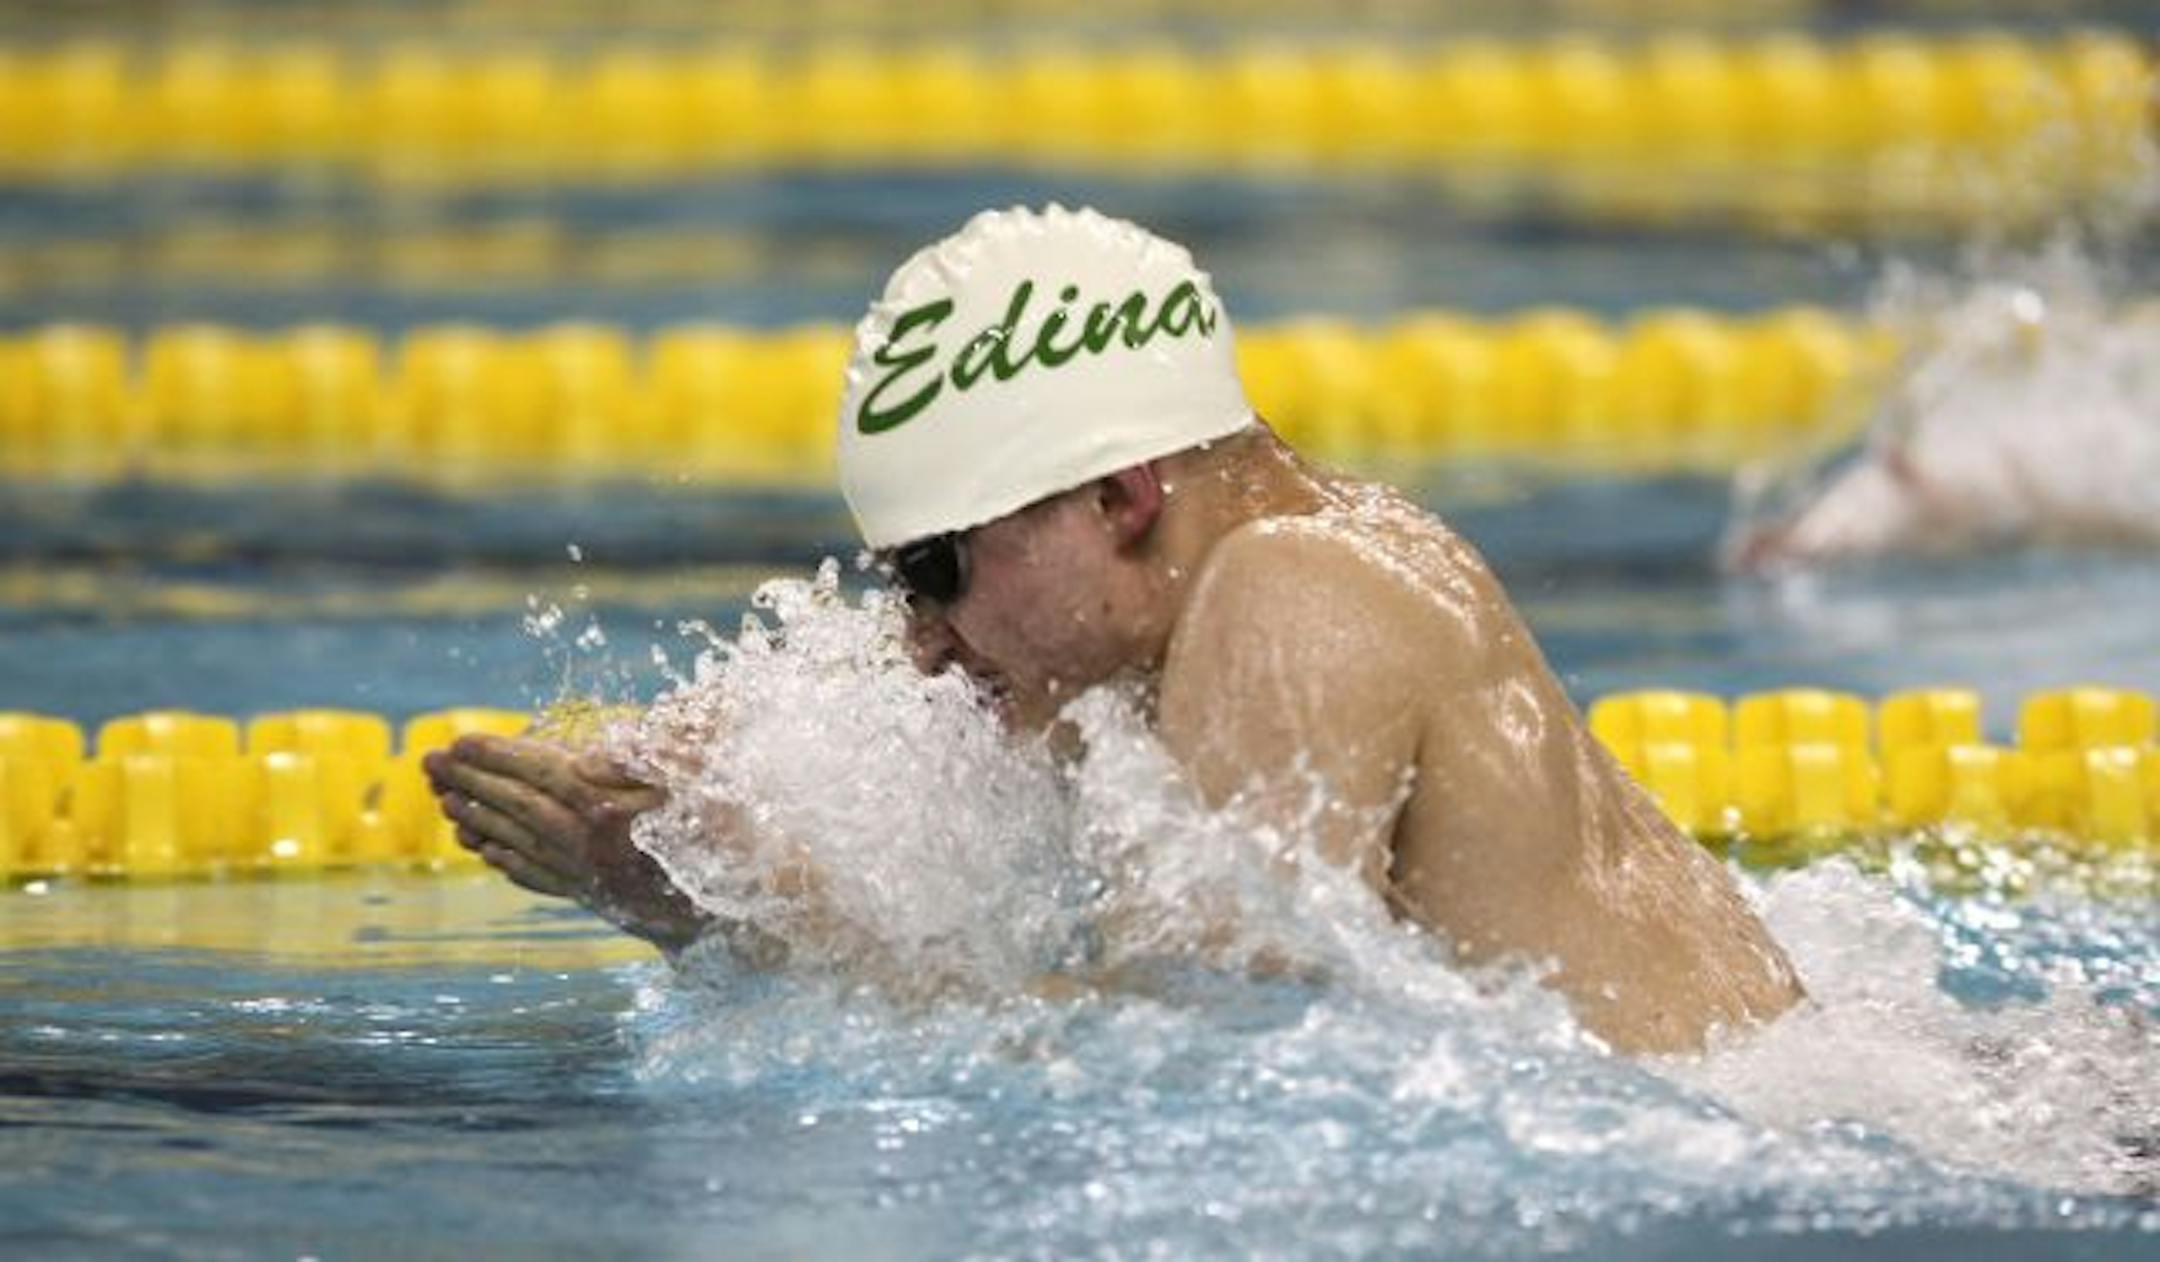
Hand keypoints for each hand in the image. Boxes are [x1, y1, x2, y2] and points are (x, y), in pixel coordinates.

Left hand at [422, 734, 709, 951]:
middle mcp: (591, 846)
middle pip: (517, 808)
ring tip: (444, 803)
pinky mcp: (599, 898)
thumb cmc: (734, 829)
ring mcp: (591, 876)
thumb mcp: (706, 775)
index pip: (542, 774)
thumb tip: (592, 755)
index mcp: (611, 810)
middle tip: (428, 765)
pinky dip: (506, 862)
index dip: (499, 756)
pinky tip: (485, 853)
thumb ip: (653, 755)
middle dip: (470, 783)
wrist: (747, 908)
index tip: (460, 742)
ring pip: (520, 844)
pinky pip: (539, 877)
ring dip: (478, 820)